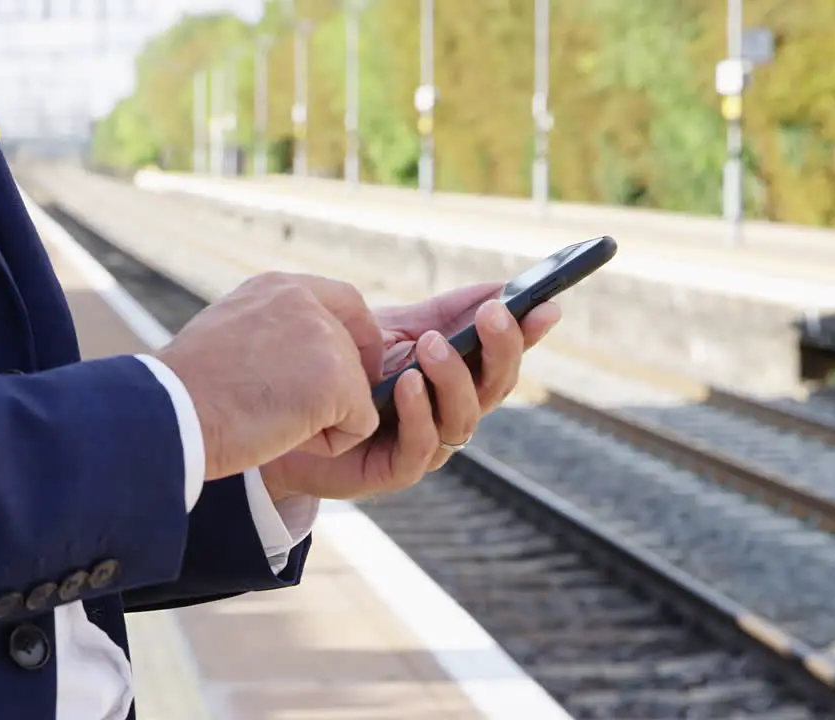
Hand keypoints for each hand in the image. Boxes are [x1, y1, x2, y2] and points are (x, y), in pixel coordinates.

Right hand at [156, 272, 384, 480]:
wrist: (168, 412)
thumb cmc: (183, 391)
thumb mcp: (228, 337)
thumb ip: (269, 333)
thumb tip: (292, 359)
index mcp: (277, 288)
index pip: (344, 300)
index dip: (356, 338)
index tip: (347, 371)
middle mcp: (305, 302)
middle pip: (354, 353)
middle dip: (335, 392)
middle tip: (282, 414)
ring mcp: (324, 338)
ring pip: (357, 393)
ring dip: (323, 421)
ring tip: (269, 423)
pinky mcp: (337, 380)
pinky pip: (359, 425)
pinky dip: (329, 444)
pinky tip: (285, 439)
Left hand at [260, 283, 561, 501]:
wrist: (287, 415)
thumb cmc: (344, 372)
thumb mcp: (394, 332)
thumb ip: (443, 314)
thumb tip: (499, 285)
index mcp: (458, 377)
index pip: (504, 355)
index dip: (529, 334)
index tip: (547, 305)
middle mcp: (451, 411)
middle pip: (496, 385)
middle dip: (501, 348)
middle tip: (494, 313)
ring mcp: (428, 443)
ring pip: (465, 417)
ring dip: (454, 377)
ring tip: (432, 345)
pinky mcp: (396, 471)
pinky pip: (422, 446)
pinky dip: (419, 413)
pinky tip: (407, 384)